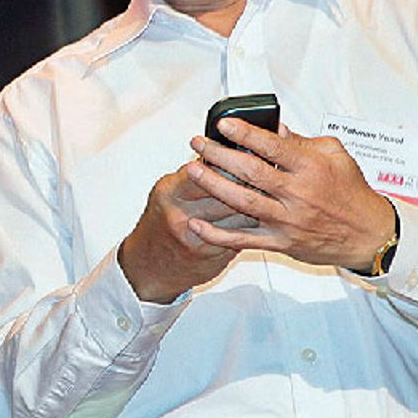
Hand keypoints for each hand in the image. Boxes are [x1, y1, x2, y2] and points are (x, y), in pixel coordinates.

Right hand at [117, 162, 252, 301]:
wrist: (150, 265)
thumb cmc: (161, 223)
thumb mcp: (169, 192)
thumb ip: (195, 177)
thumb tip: (225, 156)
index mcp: (169, 193)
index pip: (204, 171)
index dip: (227, 162)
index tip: (243, 152)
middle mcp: (182, 215)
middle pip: (225, 192)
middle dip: (247, 181)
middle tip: (263, 170)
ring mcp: (197, 238)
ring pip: (239, 214)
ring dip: (256, 202)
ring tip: (267, 191)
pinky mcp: (213, 255)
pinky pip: (241, 234)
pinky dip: (253, 223)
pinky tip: (259, 215)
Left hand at [186, 119, 396, 269]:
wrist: (370, 235)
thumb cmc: (352, 193)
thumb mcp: (336, 156)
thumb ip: (303, 142)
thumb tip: (275, 129)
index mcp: (311, 168)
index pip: (271, 146)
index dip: (244, 133)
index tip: (223, 124)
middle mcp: (298, 194)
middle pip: (251, 171)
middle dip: (219, 155)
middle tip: (198, 144)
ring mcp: (288, 220)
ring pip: (243, 202)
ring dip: (214, 186)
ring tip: (193, 170)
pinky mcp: (282, 242)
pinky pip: (244, 239)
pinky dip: (218, 234)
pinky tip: (198, 224)